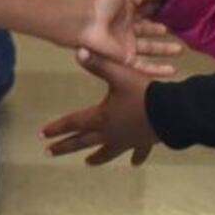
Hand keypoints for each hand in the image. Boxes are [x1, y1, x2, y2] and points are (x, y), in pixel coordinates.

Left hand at [40, 61, 160, 164]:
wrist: (172, 112)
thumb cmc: (144, 93)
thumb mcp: (120, 74)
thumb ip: (99, 63)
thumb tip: (78, 51)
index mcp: (101, 117)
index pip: (73, 123)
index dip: (56, 128)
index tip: (42, 135)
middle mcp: (109, 133)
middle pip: (82, 142)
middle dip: (65, 147)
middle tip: (50, 153)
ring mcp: (126, 141)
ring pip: (107, 152)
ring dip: (96, 157)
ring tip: (87, 163)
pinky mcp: (142, 143)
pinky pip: (136, 153)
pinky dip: (135, 158)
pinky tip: (133, 164)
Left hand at [79, 0, 180, 77]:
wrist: (87, 23)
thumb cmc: (102, 4)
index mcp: (126, 13)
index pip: (144, 13)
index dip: (154, 11)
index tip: (170, 9)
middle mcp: (128, 29)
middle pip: (147, 31)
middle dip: (158, 31)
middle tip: (171, 30)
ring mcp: (128, 45)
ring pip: (150, 49)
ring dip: (164, 50)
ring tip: (179, 50)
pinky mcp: (127, 59)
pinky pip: (145, 66)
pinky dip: (158, 70)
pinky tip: (173, 71)